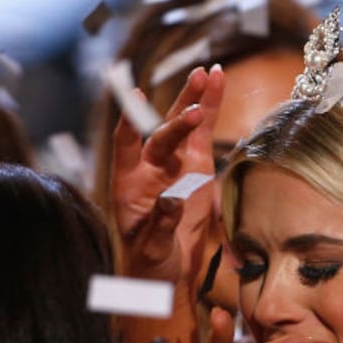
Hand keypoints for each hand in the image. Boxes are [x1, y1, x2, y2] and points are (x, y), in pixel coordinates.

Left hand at [112, 65, 225, 282]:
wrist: (167, 270)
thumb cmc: (151, 262)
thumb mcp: (152, 249)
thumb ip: (160, 225)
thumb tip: (171, 201)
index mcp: (127, 184)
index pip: (125, 146)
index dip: (130, 123)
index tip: (137, 101)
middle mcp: (147, 167)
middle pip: (160, 135)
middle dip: (177, 121)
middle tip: (195, 111)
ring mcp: (172, 164)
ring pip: (181, 125)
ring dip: (193, 99)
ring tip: (206, 72)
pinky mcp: (195, 165)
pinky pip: (203, 132)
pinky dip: (210, 107)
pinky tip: (218, 80)